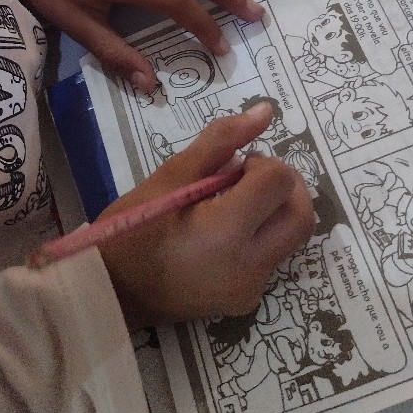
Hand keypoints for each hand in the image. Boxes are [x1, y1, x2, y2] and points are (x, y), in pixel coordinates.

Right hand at [98, 104, 314, 330]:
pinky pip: (271, 259)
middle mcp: (249, 265)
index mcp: (226, 230)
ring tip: (232, 205)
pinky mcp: (246, 301)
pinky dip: (260, 236)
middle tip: (247, 179)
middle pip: (301, 214)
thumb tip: (266, 111)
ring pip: (291, 238)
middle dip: (283, 187)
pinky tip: (223, 234)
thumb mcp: (171, 175)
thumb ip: (222, 140)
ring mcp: (250, 289)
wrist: (111, 291)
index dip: (261, 164)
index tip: (232, 167)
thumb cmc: (132, 228)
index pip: (278, 181)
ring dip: (274, 211)